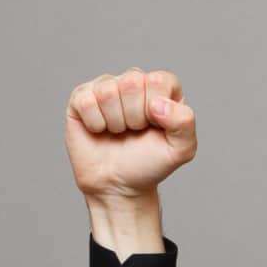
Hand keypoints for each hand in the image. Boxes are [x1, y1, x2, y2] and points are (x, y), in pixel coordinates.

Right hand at [64, 66, 197, 203]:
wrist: (118, 185)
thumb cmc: (149, 164)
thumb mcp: (181, 150)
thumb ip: (185, 122)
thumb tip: (158, 104)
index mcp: (161, 86)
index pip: (158, 81)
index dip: (157, 110)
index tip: (155, 127)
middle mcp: (134, 80)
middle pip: (132, 82)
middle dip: (135, 117)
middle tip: (134, 131)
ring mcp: (106, 86)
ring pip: (108, 91)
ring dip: (115, 122)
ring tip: (118, 132)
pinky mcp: (81, 97)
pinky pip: (86, 101)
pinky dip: (95, 124)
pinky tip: (100, 130)